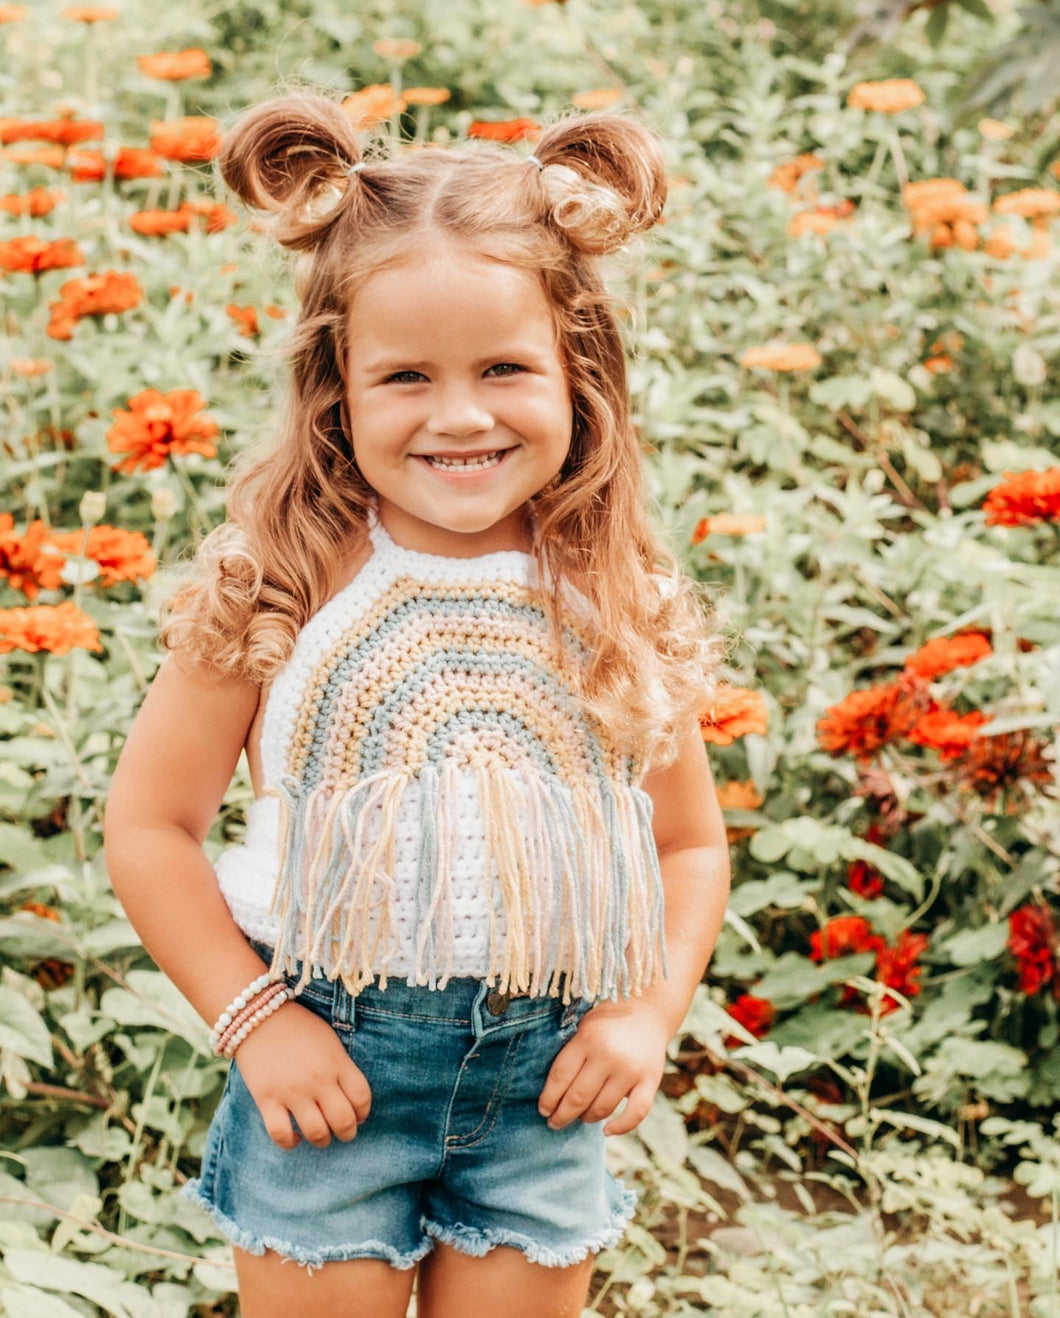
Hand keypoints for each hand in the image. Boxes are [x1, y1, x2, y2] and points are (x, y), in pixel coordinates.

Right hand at [232, 999, 371, 1149]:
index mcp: (337, 1062)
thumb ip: (341, 1066)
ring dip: (322, 1140)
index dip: (363, 1112)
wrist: (258, 1015)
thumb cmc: (298, 1027)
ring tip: (320, 1136)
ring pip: (317, 1133)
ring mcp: (292, 1091)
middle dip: (347, 1132)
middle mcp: (318, 1079)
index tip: (358, 1115)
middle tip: (343, 1132)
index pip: (362, 1097)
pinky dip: (290, 1143)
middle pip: (344, 1121)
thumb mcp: (329, 1040)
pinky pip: (281, 1134)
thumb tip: (349, 1097)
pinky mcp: (267, 1099)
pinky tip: (294, 1138)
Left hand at [537, 999, 669, 1135]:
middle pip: (578, 1097)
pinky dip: (620, 1127)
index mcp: (587, 1039)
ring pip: (602, 1108)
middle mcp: (608, 1055)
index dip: (548, 1098)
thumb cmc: (607, 1023)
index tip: (543, 1110)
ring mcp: (630, 1070)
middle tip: (554, 1123)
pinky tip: (607, 1131)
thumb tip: (551, 1093)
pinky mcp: (650, 1081)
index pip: (560, 1076)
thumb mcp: (584, 1027)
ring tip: (580, 1118)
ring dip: (587, 1119)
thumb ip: (570, 1054)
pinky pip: (636, 1114)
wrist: (648, 1012)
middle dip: (562, 1115)